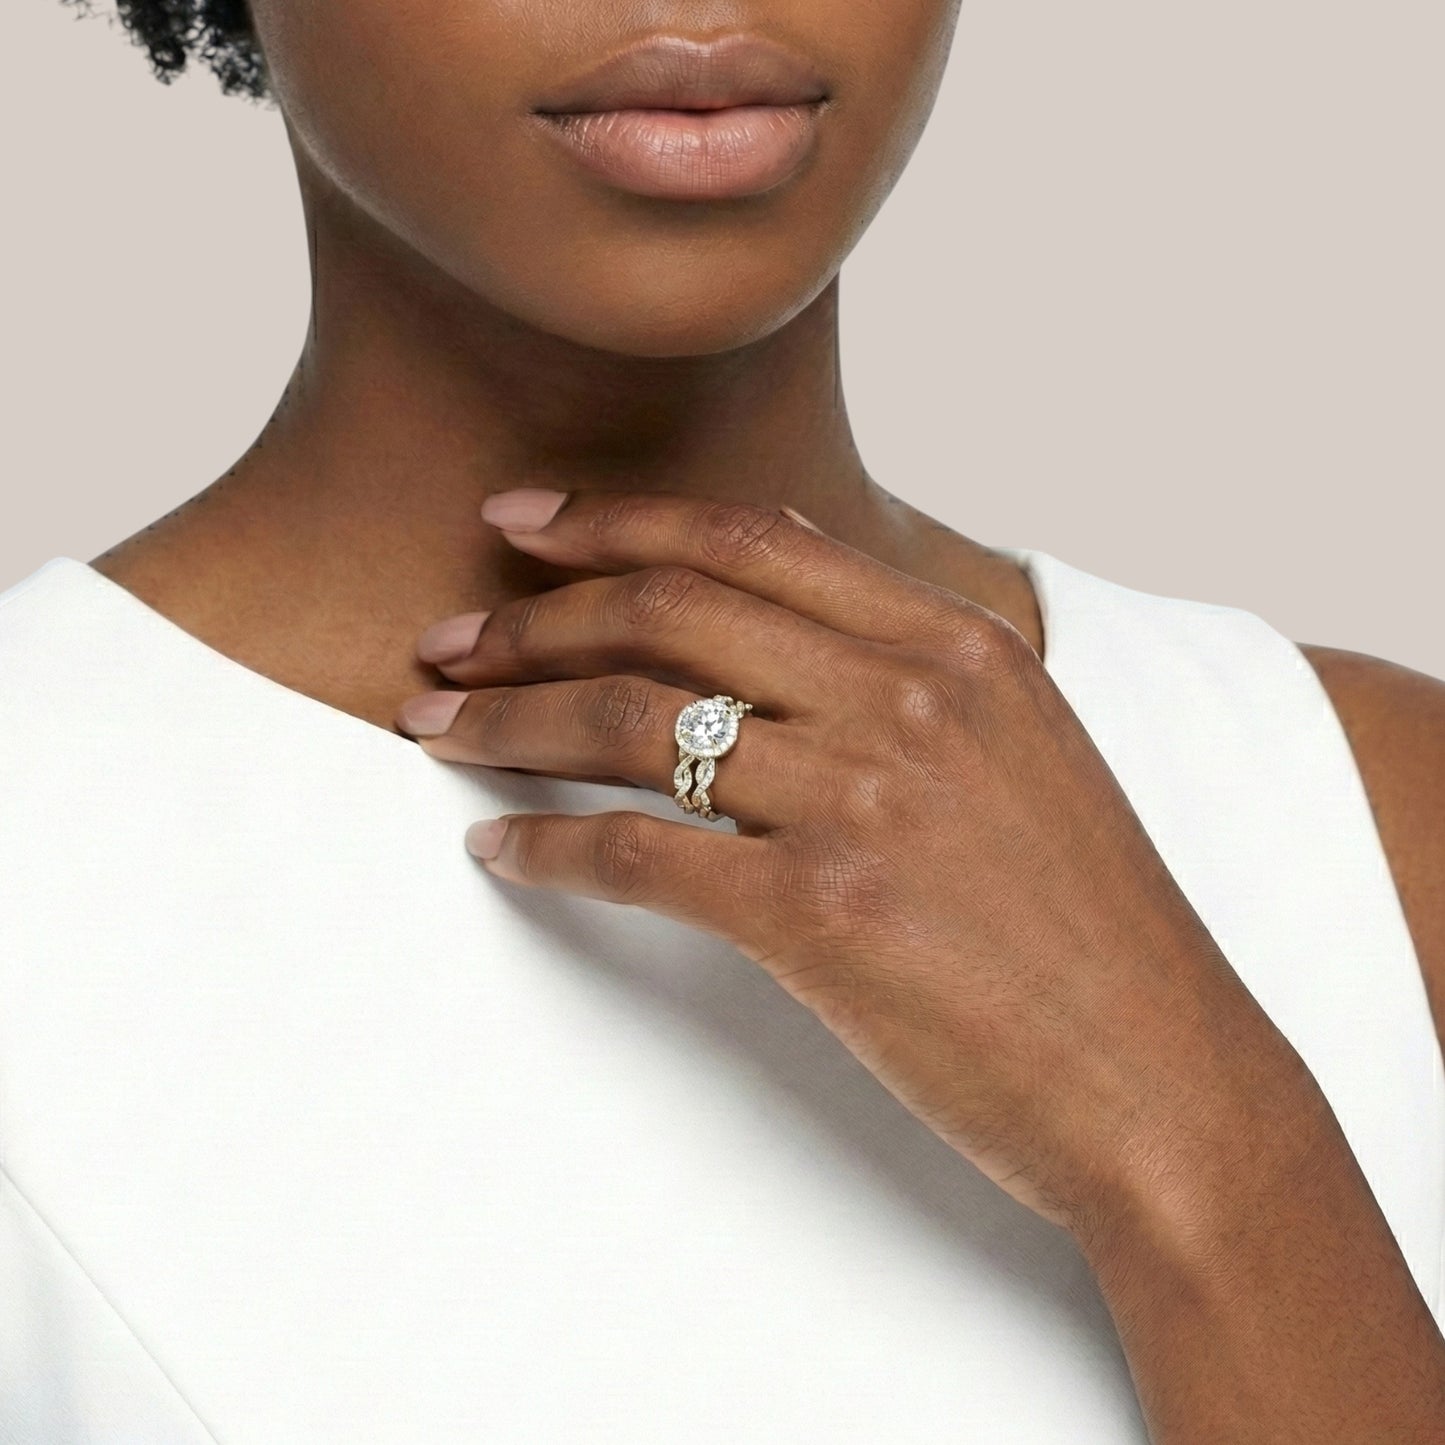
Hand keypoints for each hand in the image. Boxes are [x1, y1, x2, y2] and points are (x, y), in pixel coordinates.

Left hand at [396, 488, 1305, 1245]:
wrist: (1165, 1078)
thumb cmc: (1090, 923)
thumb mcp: (1023, 741)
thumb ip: (907, 643)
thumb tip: (786, 539)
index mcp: (957, 645)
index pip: (746, 540)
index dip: (613, 522)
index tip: (521, 525)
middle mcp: (907, 699)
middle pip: (667, 614)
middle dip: (532, 617)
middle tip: (446, 638)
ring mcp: (863, 801)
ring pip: (632, 721)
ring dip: (510, 720)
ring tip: (436, 726)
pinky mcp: (823, 913)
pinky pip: (640, 854)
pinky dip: (549, 848)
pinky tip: (501, 852)